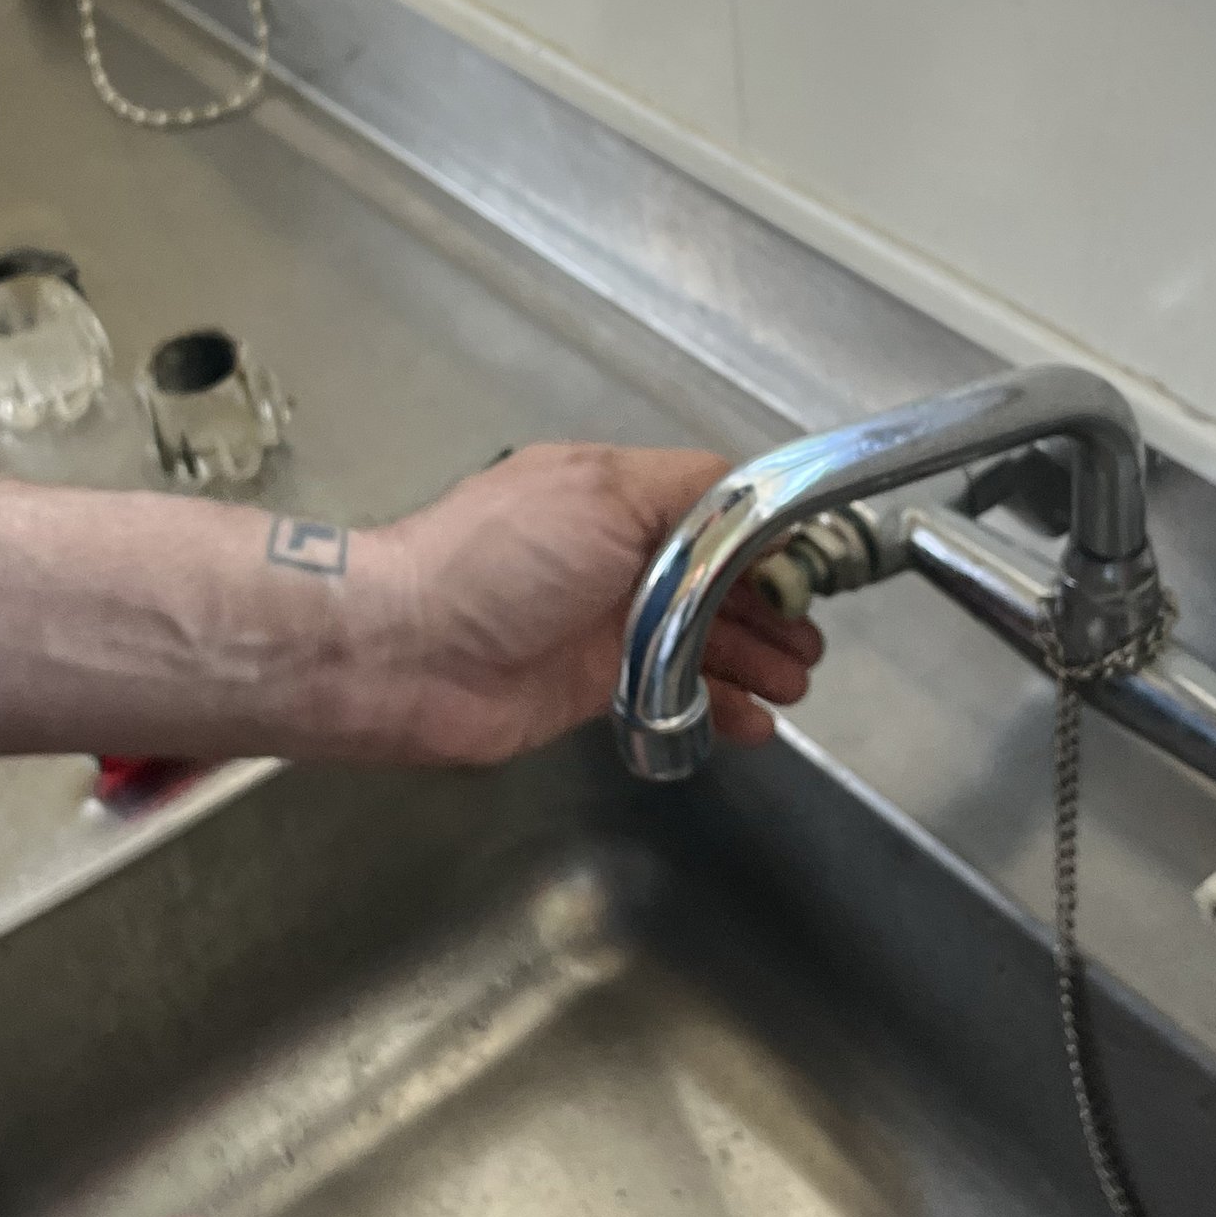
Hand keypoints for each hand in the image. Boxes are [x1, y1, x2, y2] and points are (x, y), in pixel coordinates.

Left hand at [365, 442, 822, 766]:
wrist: (404, 652)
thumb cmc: (497, 561)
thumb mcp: (600, 493)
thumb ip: (686, 492)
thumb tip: (752, 499)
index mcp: (613, 496)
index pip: (714, 510)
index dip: (767, 541)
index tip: (811, 572)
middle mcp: (613, 555)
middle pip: (717, 580)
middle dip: (770, 610)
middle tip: (809, 646)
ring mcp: (604, 624)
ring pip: (702, 639)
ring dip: (754, 660)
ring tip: (794, 685)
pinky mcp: (593, 687)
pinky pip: (673, 693)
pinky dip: (718, 706)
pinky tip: (755, 724)